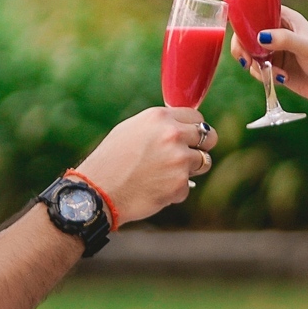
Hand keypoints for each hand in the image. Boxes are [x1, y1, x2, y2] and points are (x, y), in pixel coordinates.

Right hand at [75, 107, 215, 225]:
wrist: (98, 191)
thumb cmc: (110, 160)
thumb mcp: (131, 129)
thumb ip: (159, 126)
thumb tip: (182, 128)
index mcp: (159, 117)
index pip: (197, 118)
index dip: (194, 129)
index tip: (189, 138)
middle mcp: (172, 135)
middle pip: (209, 137)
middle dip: (201, 147)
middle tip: (186, 156)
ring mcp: (179, 160)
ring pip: (204, 162)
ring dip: (191, 169)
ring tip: (164, 174)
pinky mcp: (180, 184)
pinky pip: (187, 186)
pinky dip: (174, 190)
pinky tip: (153, 189)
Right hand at [238, 6, 307, 111]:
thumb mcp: (306, 47)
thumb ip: (284, 40)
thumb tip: (259, 37)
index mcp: (285, 18)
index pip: (257, 10)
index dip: (244, 19)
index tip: (240, 33)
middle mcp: (277, 32)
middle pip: (246, 33)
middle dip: (242, 47)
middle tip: (247, 60)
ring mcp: (274, 50)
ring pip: (249, 52)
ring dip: (253, 64)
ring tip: (270, 73)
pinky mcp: (274, 67)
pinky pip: (256, 68)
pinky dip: (261, 74)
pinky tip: (280, 78)